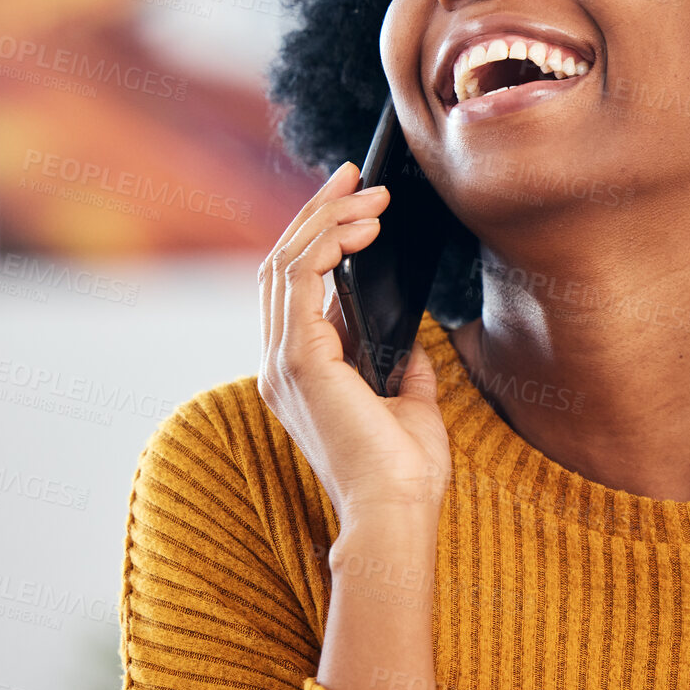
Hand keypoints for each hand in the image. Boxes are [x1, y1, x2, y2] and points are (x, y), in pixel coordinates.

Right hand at [256, 161, 450, 526]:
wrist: (397, 514)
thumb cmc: (404, 474)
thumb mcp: (408, 402)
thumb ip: (399, 363)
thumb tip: (410, 332)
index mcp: (298, 372)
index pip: (293, 285)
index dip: (318, 234)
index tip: (354, 198)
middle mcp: (278, 364)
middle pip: (281, 263)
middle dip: (319, 211)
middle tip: (355, 175)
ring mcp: (281, 362)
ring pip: (285, 262)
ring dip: (327, 218)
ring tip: (369, 193)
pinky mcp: (297, 361)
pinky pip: (299, 278)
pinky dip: (327, 242)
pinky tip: (361, 226)